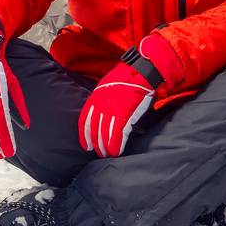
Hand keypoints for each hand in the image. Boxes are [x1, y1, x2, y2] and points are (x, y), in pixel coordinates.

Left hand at [79, 32, 183, 156]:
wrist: (141, 71)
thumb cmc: (126, 77)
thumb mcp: (107, 86)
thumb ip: (101, 100)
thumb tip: (100, 114)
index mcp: (96, 97)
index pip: (85, 120)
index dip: (85, 135)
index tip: (86, 145)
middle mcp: (101, 104)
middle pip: (95, 129)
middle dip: (96, 143)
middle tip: (98, 153)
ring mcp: (113, 109)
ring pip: (105, 133)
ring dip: (106, 147)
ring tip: (107, 155)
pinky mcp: (125, 113)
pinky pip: (118, 133)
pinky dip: (116, 144)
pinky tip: (116, 151)